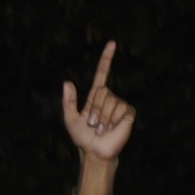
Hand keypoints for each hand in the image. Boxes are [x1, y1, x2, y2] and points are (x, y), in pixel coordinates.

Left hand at [63, 42, 136, 162]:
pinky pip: (119, 109)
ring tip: (102, 128)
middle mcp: (109, 98)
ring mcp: (120, 104)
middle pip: (102, 92)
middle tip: (93, 125)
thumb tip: (66, 82)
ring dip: (102, 118)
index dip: (106, 59)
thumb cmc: (83, 138)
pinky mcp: (128, 113)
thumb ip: (68, 101)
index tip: (112, 43)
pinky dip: (112, 120)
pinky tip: (112, 129)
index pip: (102, 74)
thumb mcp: (70, 119)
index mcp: (95, 97)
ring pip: (110, 101)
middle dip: (94, 110)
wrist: (94, 151)